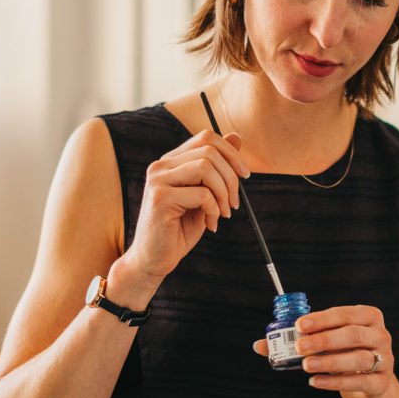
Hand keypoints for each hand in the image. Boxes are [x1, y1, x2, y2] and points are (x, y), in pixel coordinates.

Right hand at [123, 129, 249, 284]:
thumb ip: (217, 167)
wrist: (153, 260)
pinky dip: (214, 210)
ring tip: (223, 214)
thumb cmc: (178, 229)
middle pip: (209, 151)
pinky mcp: (160, 198)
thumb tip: (236, 137)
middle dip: (231, 177)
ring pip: (206, 168)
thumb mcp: (204, 195)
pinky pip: (202, 194)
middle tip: (234, 203)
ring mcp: (158, 180)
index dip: (231, 152)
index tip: (245, 175)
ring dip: (223, 193)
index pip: (206, 137)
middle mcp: (161, 166)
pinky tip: (210, 224)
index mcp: (170, 162)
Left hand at [252, 305, 393, 397]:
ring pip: (358, 358)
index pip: (343, 314)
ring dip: (329, 361)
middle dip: (323, 339)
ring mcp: (384, 359)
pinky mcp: (381, 382)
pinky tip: (316, 381)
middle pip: (352, 334)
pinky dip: (335, 382)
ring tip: (306, 365)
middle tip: (300, 346)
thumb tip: (259, 345)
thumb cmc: (343, 352)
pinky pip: (359, 381)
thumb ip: (296, 339)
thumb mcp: (324, 341)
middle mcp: (380, 335)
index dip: (321, 318)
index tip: (299, 324)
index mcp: (367, 316)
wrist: (369, 381)